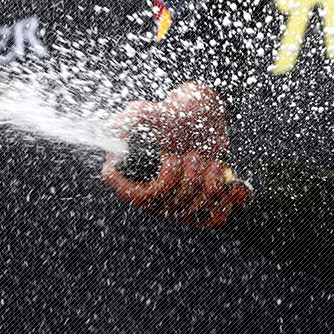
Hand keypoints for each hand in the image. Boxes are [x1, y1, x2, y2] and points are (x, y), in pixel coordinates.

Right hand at [101, 82, 247, 228]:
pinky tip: (228, 185)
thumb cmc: (171, 115)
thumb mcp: (144, 113)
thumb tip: (105, 132)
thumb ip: (123, 121)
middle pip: (169, 203)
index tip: (169, 159)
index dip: (157, 182)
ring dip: (208, 183)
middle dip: (188, 175)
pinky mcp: (198, 210)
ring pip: (193, 211)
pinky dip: (224, 201)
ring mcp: (173, 206)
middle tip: (192, 154)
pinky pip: (212, 219)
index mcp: (130, 177)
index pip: (132, 196)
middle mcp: (150, 196)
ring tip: (211, 162)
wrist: (204, 120)